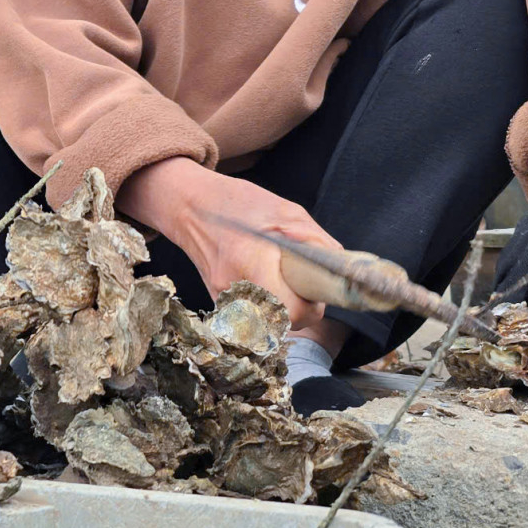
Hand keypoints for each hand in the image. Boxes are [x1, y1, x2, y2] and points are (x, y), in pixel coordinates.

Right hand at [118, 158, 336, 326]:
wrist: (189, 206)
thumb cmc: (237, 203)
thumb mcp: (286, 211)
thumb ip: (317, 242)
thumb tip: (338, 268)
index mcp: (252, 261)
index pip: (292, 311)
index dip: (311, 305)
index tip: (313, 290)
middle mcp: (234, 286)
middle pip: (283, 323)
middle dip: (300, 309)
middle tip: (301, 284)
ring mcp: (223, 298)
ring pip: (269, 324)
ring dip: (283, 308)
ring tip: (282, 281)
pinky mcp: (219, 302)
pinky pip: (254, 317)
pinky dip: (266, 306)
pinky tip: (265, 283)